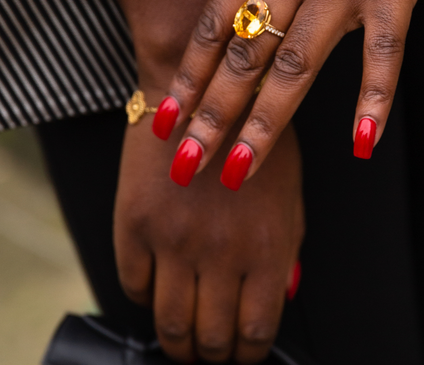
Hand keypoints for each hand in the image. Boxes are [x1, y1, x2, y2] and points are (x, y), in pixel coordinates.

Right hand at [115, 111, 303, 363]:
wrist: (199, 86)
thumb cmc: (251, 133)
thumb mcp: (290, 187)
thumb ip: (288, 247)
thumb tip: (283, 295)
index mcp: (267, 246)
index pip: (256, 332)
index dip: (249, 353)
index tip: (244, 351)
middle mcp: (220, 252)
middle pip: (212, 339)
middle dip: (213, 354)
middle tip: (211, 348)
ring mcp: (173, 241)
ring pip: (170, 325)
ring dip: (178, 341)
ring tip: (183, 336)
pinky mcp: (135, 225)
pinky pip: (134, 287)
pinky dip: (146, 297)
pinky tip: (159, 285)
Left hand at [157, 0, 423, 184]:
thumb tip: (250, 6)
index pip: (211, 25)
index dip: (184, 77)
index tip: (162, 119)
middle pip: (242, 55)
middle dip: (210, 116)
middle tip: (184, 167)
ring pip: (296, 63)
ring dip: (264, 123)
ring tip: (238, 170)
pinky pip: (384, 50)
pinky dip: (372, 99)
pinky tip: (361, 143)